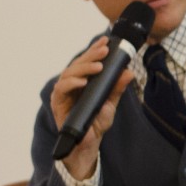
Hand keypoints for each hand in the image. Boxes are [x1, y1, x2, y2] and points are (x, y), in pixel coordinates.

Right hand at [51, 36, 134, 180]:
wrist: (88, 146)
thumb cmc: (96, 124)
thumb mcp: (110, 104)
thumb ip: (117, 88)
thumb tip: (128, 72)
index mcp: (83, 82)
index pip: (88, 62)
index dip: (95, 50)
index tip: (106, 40)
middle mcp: (71, 84)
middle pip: (78, 64)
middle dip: (91, 55)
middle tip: (104, 49)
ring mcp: (63, 93)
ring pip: (69, 73)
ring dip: (83, 68)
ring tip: (98, 66)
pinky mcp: (58, 103)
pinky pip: (61, 89)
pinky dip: (71, 83)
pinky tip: (83, 81)